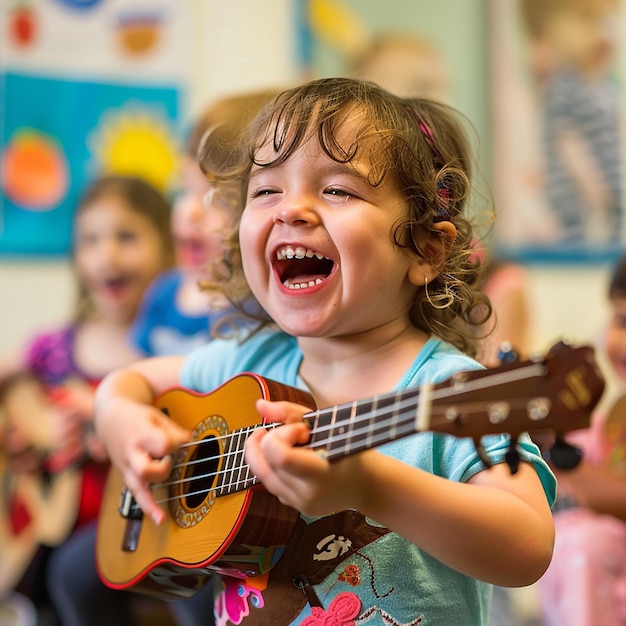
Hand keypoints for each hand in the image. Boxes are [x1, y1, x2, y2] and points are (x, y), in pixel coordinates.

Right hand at [97, 396, 190, 524]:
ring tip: (162, 516)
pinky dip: (148, 509)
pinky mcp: (127, 477)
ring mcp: (126, 468)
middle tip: (170, 459)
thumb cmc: (138, 417)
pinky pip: (136, 496)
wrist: (110, 419)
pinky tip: (160, 520)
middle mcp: (131, 454)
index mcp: (140, 434)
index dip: (178, 443)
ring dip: (152, 501)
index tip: (184, 438)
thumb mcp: (156, 416)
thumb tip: (190, 441)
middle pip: (145, 470)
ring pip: (137, 487)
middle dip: (163, 469)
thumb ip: (174, 430)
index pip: (163, 444)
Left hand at [245, 399, 368, 516]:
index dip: (282, 436)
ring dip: (266, 454)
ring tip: (284, 439)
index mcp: (320, 474)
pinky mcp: (297, 508)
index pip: (280, 457)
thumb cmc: (350, 446)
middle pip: (263, 465)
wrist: (368, 483)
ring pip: (262, 475)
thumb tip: (259, 405)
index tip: (301, 430)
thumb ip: (290, 412)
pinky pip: (272, 484)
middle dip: (266, 442)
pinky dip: (274, 467)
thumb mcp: (326, 424)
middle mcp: (307, 495)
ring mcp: (301, 505)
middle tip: (278, 430)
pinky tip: (291, 456)